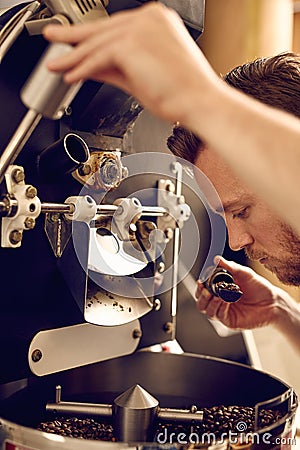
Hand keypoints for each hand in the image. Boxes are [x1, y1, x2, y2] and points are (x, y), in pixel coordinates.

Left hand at [42, 2, 220, 125]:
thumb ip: (115, 68)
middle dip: (74, 38)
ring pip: (97, 42)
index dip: (91, 39)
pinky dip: (82, 68)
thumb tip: (92, 68)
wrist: (200, 101)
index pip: (115, 29)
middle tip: (53, 39)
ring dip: (74, 57)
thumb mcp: (141, 76)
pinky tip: (71, 76)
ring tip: (56, 66)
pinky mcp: (132, 43)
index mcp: (157, 21)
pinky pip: (99, 56)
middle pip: (102, 29)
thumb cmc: (182, 93)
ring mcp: (141, 27)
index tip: (75, 45)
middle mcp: (149, 18)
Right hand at [196, 257, 281, 329]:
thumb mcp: (244, 273)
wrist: (273, 302)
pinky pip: (219, 315)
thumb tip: (217, 259)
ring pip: (207, 311)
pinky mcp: (230, 321)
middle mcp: (220, 301)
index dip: (200, 287)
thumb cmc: (259, 288)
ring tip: (217, 295)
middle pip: (201, 303)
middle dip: (201, 296)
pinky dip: (220, 307)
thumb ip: (230, 267)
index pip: (203, 290)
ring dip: (210, 302)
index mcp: (221, 290)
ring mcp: (225, 312)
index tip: (201, 281)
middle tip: (205, 289)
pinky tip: (226, 300)